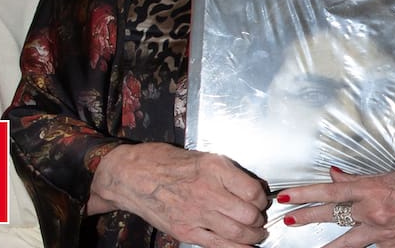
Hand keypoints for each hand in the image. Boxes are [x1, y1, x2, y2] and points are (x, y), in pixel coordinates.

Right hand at [87, 142, 267, 247]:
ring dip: (253, 235)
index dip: (262, 198)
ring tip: (256, 233)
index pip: (253, 190)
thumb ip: (228, 173)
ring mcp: (196, 213)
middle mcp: (207, 191)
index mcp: (214, 168)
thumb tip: (254, 186)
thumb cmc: (164, 162)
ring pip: (238, 232)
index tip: (262, 199)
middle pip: (249, 214)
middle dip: (259, 219)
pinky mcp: (185, 231)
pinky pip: (218, 245)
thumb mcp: (203, 157)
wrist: (132, 176)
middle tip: (259, 218)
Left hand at [276, 165, 394, 247]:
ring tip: (307, 244)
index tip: (286, 195)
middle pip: (332, 214)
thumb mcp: (392, 174)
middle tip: (286, 218)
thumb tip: (336, 175)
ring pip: (344, 240)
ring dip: (323, 243)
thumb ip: (360, 179)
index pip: (330, 189)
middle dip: (306, 216)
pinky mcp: (394, 245)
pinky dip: (356, 247)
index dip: (305, 193)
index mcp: (373, 187)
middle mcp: (374, 211)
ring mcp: (383, 232)